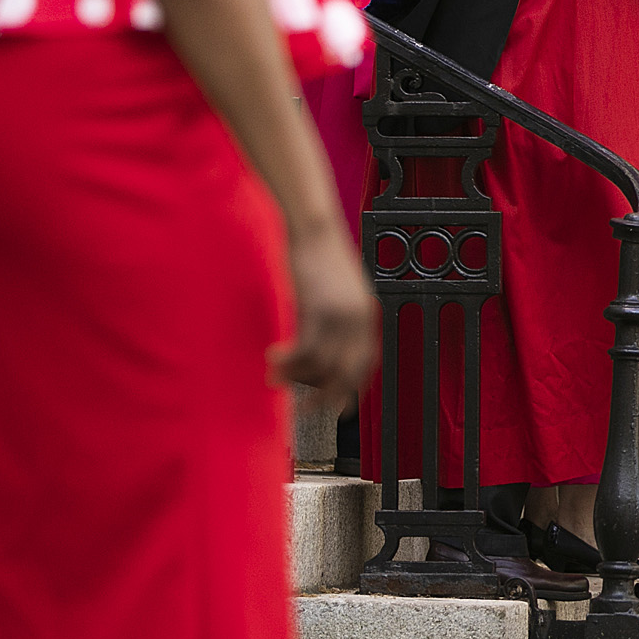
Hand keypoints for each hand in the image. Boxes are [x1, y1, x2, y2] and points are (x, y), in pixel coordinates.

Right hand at [269, 226, 377, 410]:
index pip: (365, 363)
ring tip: (274, 381)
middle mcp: (360, 318)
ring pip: (323, 365)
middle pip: (348, 372)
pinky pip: (307, 349)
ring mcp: (342, 315)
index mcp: (366, 315)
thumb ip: (331, 318)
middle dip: (326, 396)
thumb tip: (313, 349)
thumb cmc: (316, 255)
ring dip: (297, 378)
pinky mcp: (321, 309)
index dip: (351, 388)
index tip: (340, 408)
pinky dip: (289, 361)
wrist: (312, 226)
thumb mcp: (332, 291)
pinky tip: (272, 362)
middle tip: (305, 412)